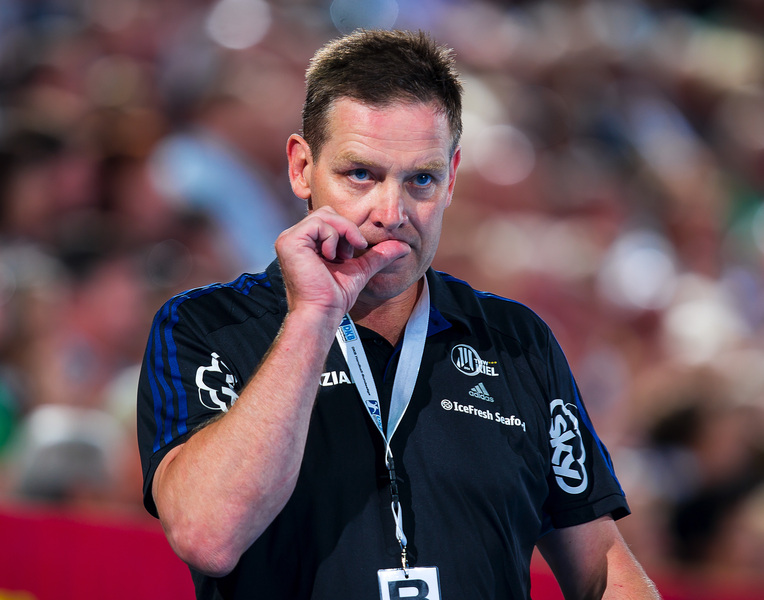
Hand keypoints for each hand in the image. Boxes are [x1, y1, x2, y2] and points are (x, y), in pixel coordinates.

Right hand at [275, 206, 410, 320]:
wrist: (322, 312)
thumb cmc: (334, 297)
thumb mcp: (360, 269)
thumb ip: (377, 255)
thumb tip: (404, 247)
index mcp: (307, 242)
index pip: (330, 218)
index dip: (348, 230)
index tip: (355, 251)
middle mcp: (295, 238)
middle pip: (328, 212)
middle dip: (347, 229)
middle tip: (350, 253)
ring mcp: (289, 239)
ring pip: (325, 215)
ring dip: (342, 234)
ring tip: (341, 257)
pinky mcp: (289, 241)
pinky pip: (318, 224)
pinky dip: (332, 238)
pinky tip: (330, 257)